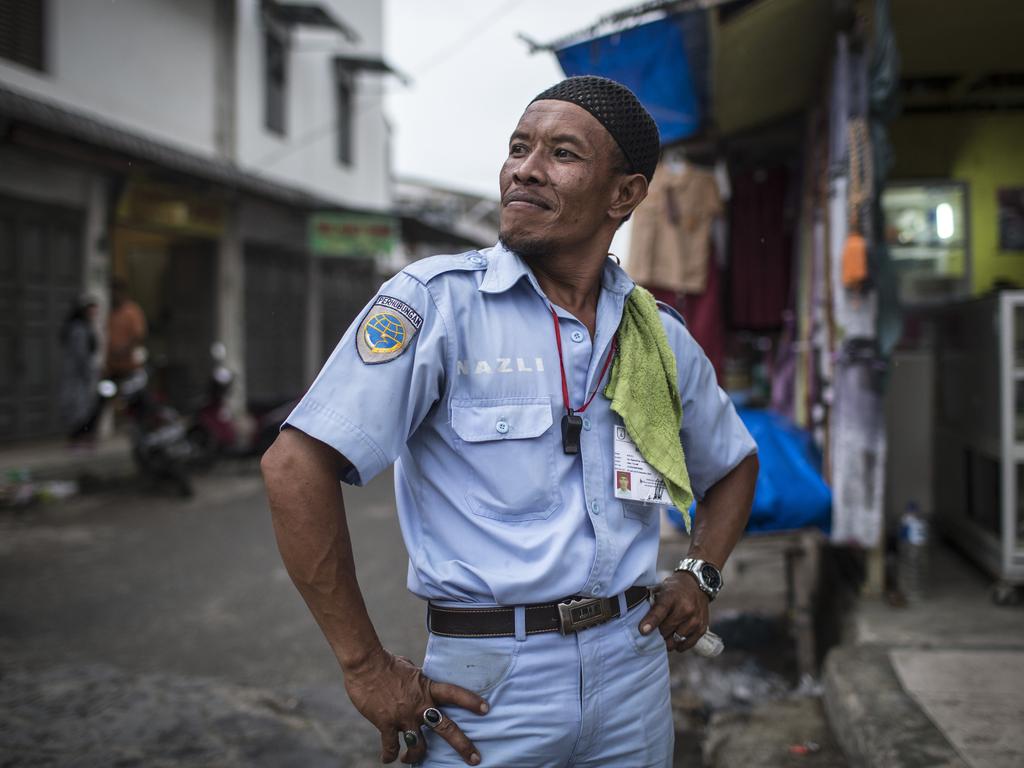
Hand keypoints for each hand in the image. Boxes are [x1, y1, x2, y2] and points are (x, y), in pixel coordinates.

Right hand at [343, 647, 488, 764]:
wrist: (365, 664)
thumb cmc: (386, 663)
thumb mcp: (410, 668)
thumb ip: (418, 680)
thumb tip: (419, 680)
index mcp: (427, 688)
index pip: (455, 694)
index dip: (471, 701)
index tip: (486, 709)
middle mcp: (420, 705)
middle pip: (447, 728)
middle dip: (463, 745)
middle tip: (475, 759)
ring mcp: (404, 717)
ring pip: (418, 746)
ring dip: (416, 756)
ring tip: (411, 759)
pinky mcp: (386, 724)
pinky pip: (390, 747)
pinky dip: (389, 756)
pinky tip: (388, 759)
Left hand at [637, 571, 709, 652]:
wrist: (697, 584)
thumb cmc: (674, 589)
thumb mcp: (661, 589)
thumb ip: (651, 603)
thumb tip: (639, 621)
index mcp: (672, 596)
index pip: (660, 611)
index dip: (651, 622)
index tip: (642, 631)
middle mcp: (686, 608)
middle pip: (666, 629)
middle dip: (657, 632)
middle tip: (653, 631)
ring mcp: (695, 619)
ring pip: (676, 639)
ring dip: (667, 640)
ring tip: (664, 635)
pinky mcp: (702, 628)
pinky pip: (687, 644)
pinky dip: (678, 645)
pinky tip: (674, 639)